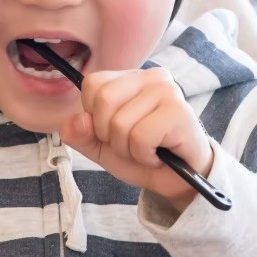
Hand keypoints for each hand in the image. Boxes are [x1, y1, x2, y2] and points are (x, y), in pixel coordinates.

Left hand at [60, 67, 212, 207]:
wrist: (179, 180)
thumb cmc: (144, 155)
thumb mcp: (102, 146)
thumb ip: (80, 134)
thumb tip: (76, 121)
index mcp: (131, 77)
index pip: (92, 84)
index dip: (95, 117)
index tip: (118, 130)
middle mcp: (151, 76)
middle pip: (102, 101)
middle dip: (110, 135)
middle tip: (133, 144)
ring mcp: (168, 91)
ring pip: (120, 124)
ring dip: (129, 150)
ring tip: (148, 150)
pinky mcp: (179, 112)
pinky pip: (140, 138)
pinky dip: (144, 156)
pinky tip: (159, 155)